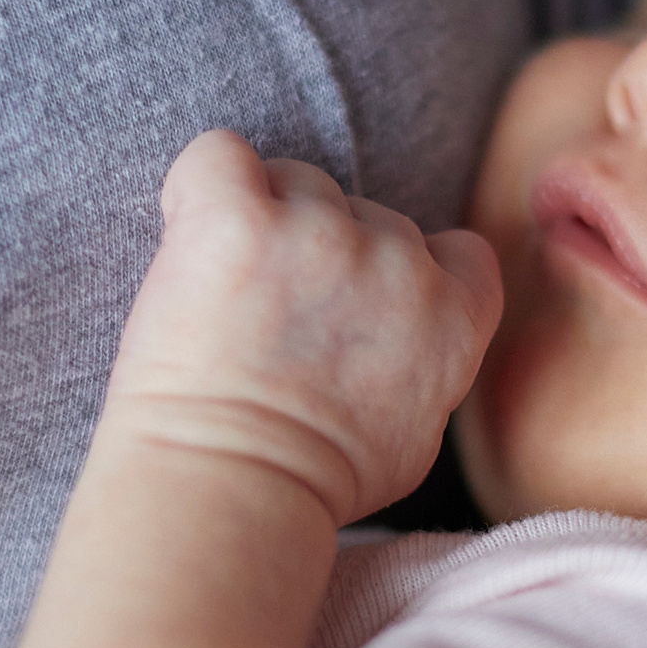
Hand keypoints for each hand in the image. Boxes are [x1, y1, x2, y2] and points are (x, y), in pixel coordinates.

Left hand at [111, 130, 501, 524]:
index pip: (456, 249)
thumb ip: (429, 364)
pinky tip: (190, 236)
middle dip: (322, 255)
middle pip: (366, 215)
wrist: (235, 491)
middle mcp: (399, 261)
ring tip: (226, 297)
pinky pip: (219, 155)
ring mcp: (320, 234)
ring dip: (263, 221)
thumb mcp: (418, 436)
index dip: (407, 268)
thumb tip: (410, 343)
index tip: (358, 305)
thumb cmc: (314, 483)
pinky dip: (201, 185)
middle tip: (271, 322)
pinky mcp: (239, 220)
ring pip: (296, 182)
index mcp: (453, 315)